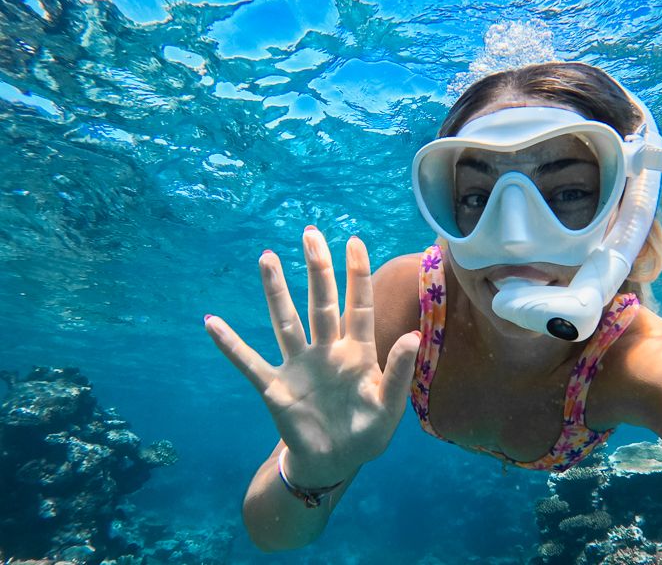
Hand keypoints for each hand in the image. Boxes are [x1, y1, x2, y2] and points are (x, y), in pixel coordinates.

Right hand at [205, 227, 419, 486]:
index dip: (357, 275)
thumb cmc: (366, 433)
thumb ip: (400, 372)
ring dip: (276, 291)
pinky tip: (212, 323)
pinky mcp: (275, 387)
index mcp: (357, 353)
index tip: (354, 241)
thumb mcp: (389, 407)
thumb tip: (414, 335)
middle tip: (310, 233)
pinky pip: (249, 362)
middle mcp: (326, 351)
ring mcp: (299, 366)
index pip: (358, 306)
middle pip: (321, 302)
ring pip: (286, 321)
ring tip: (267, 257)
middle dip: (317, 269)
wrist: (334, 463)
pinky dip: (230, 345)